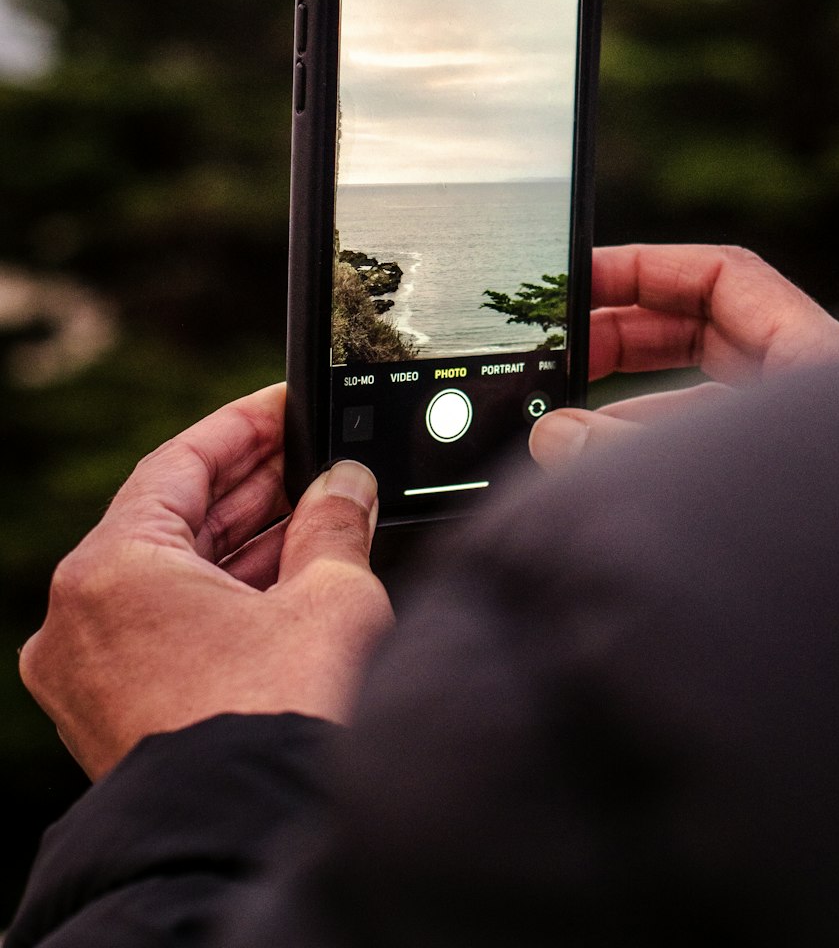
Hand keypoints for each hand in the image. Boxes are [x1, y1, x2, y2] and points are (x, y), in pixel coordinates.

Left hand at [18, 383, 393, 781]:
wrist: (249, 845)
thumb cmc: (275, 725)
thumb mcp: (326, 598)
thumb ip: (335, 523)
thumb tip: (346, 486)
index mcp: (110, 569)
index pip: (179, 463)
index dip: (244, 428)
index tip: (286, 407)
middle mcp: (79, 617)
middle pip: (172, 519)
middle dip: (253, 488)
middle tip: (314, 459)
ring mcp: (88, 673)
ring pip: (170, 576)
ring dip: (245, 544)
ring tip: (318, 515)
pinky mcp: (113, 715)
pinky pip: (164, 626)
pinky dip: (221, 598)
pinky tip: (288, 580)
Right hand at [530, 244, 838, 469]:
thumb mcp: (732, 472)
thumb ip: (634, 453)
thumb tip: (559, 436)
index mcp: (816, 362)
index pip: (724, 279)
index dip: (649, 268)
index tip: (582, 277)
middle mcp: (804, 401)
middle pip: (699, 336)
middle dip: (622, 337)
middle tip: (553, 348)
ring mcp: (791, 456)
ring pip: (691, 409)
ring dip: (622, 414)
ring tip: (555, 430)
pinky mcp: (774, 506)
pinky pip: (698, 468)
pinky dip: (646, 466)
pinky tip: (595, 483)